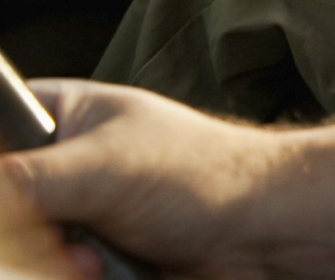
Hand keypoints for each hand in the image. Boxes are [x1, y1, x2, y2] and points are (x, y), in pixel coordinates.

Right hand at [2, 80, 334, 279]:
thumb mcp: (96, 168)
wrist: (265, 230)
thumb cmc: (200, 176)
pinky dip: (72, 276)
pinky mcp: (91, 252)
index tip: (19, 205)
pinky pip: (54, 269)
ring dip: (51, 263)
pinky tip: (104, 272)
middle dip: (28, 235)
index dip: (4, 179)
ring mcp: (74, 209)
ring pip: (27, 248)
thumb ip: (19, 182)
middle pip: (9, 206)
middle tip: (64, 239)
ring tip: (93, 260)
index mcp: (60, 113)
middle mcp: (61, 160)